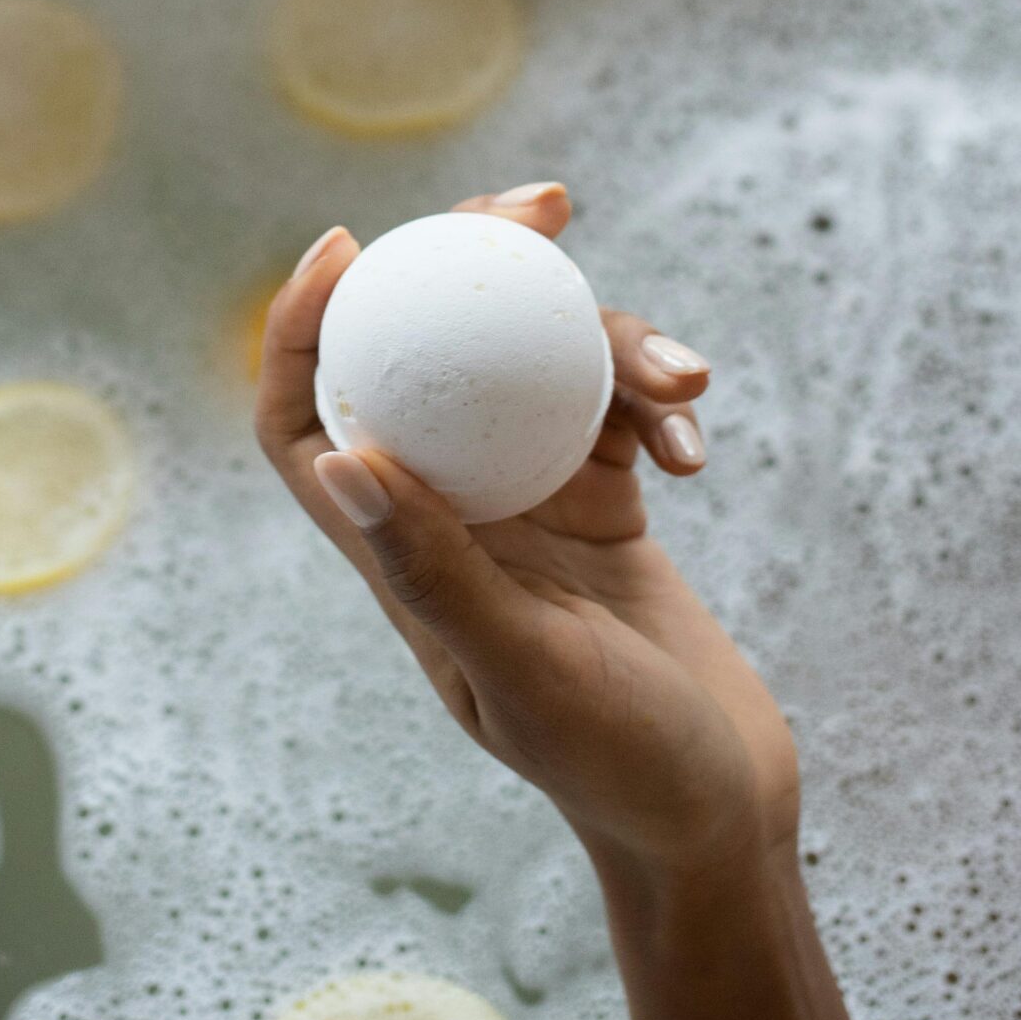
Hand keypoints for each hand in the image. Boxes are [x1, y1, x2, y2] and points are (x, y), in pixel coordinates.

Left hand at [256, 183, 798, 885]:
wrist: (718, 815)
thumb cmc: (616, 765)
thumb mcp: (524, 669)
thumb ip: (436, 569)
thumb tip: (342, 456)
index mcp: (398, 558)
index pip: (307, 426)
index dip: (301, 331)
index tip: (351, 244)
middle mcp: (454, 516)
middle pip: (428, 359)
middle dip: (476, 268)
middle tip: (542, 205)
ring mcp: (529, 505)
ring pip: (540, 370)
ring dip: (612, 346)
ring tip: (683, 375)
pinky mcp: (604, 503)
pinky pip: (616, 409)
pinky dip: (658, 405)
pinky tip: (699, 445)